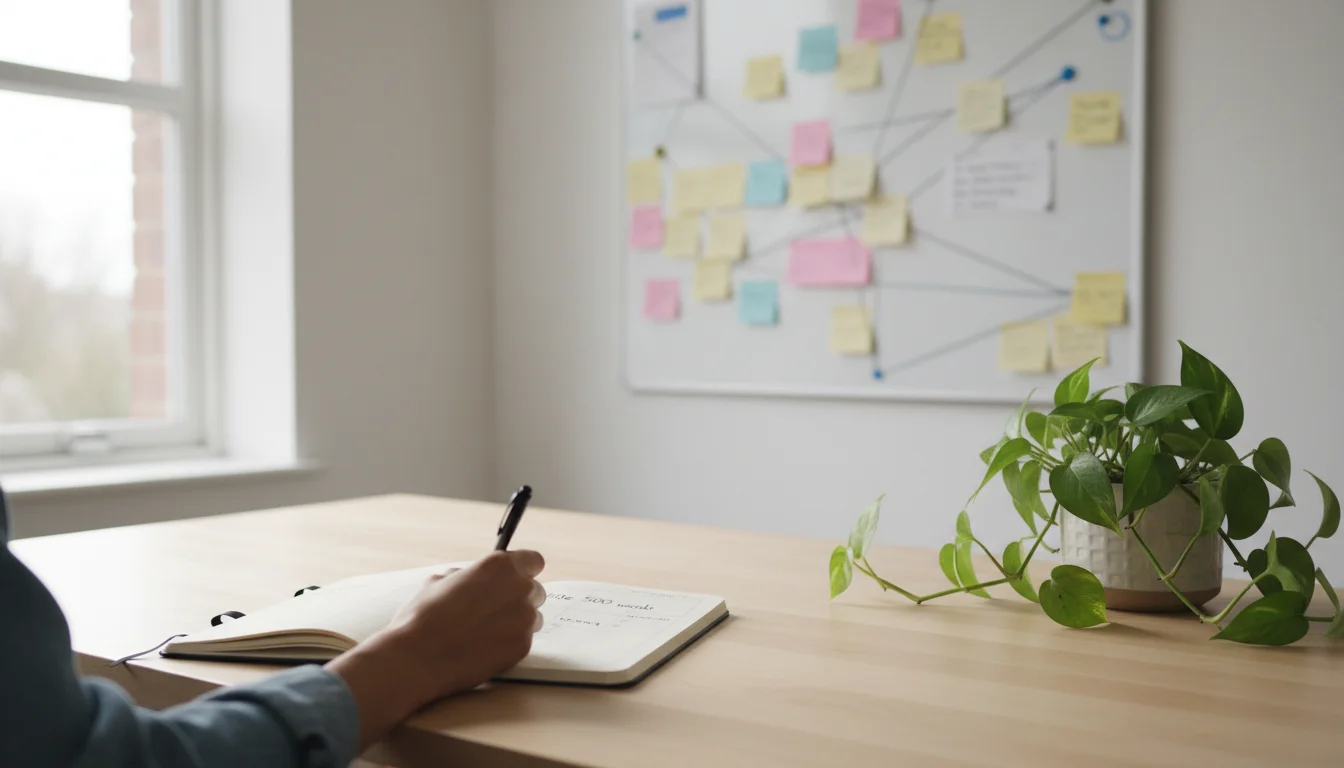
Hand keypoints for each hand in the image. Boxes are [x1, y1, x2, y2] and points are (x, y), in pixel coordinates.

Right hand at [327, 550, 545, 748]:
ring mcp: (524, 619)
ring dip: (516, 621)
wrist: (418, 657)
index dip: (522, 570)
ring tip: (486, 631)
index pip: (534, 561)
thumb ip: (468, 575)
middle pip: (535, 589)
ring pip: (532, 616)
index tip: (512, 579)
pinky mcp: (523, 646)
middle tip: (493, 610)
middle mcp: (519, 588)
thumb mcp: (440, 580)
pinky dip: (510, 642)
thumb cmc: (424, 616)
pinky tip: (485, 647)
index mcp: (500, 565)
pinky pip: (524, 639)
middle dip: (518, 597)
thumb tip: (473, 579)